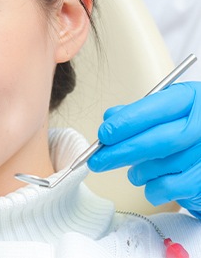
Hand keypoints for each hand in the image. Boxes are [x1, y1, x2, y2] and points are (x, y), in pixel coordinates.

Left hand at [88, 82, 200, 217]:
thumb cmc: (184, 127)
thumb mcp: (164, 110)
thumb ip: (137, 112)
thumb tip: (109, 117)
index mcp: (190, 98)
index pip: (154, 109)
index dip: (126, 122)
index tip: (103, 134)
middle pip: (159, 140)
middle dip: (123, 151)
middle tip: (98, 160)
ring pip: (164, 165)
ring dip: (139, 172)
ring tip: (134, 173)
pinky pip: (172, 187)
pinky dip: (153, 189)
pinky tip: (150, 183)